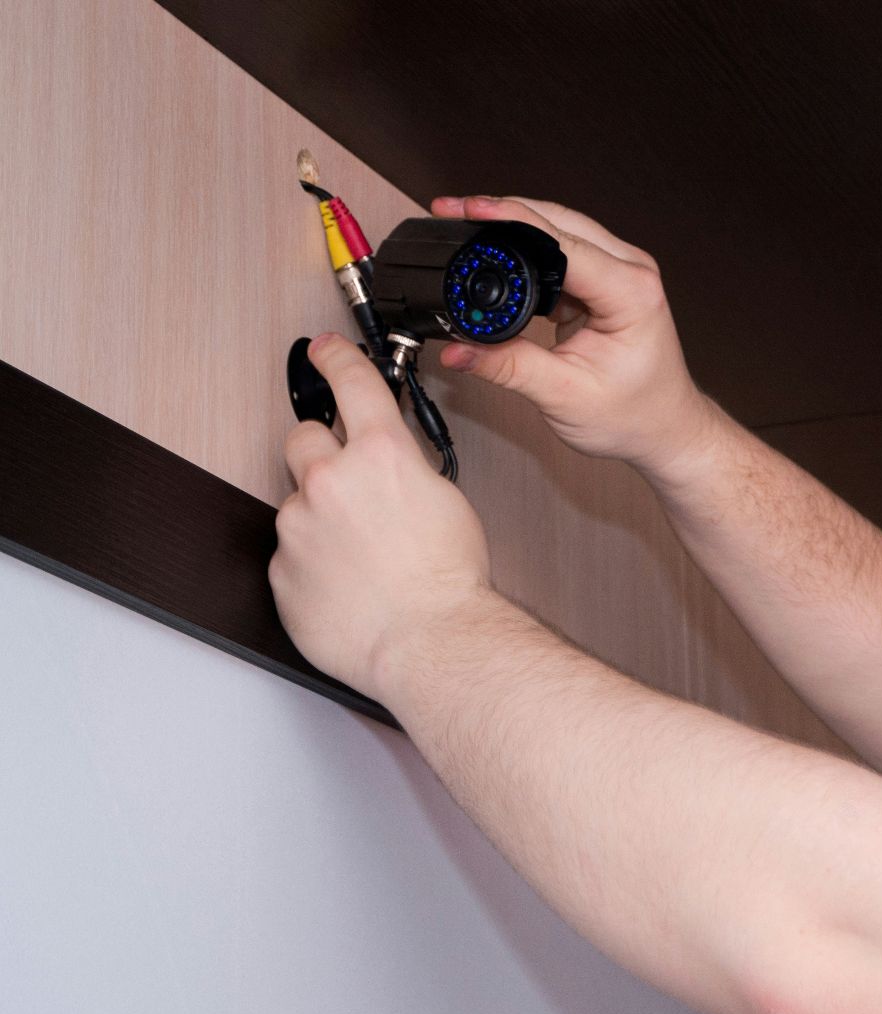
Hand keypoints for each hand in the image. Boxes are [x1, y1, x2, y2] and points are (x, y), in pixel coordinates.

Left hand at [270, 332, 495, 701]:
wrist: (428, 641)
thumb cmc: (447, 581)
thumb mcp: (445, 499)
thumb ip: (404, 469)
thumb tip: (388, 464)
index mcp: (380, 455)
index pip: (351, 383)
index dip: (335, 358)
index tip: (324, 350)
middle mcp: (330, 480)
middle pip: (303, 438)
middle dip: (322, 452)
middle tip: (349, 482)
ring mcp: (298, 525)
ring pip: (297, 502)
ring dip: (320, 517)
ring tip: (361, 556)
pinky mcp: (280, 568)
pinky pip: (291, 553)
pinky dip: (313, 563)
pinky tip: (347, 583)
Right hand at [429, 195, 714, 468]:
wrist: (664, 429)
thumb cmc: (634, 415)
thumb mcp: (564, 396)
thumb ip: (507, 368)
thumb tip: (458, 350)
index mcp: (632, 293)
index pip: (563, 244)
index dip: (512, 221)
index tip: (470, 209)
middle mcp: (632, 272)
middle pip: (559, 223)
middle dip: (504, 213)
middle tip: (454, 210)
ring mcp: (620, 272)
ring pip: (558, 231)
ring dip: (513, 229)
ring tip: (466, 227)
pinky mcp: (604, 281)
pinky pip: (560, 253)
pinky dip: (526, 253)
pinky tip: (497, 258)